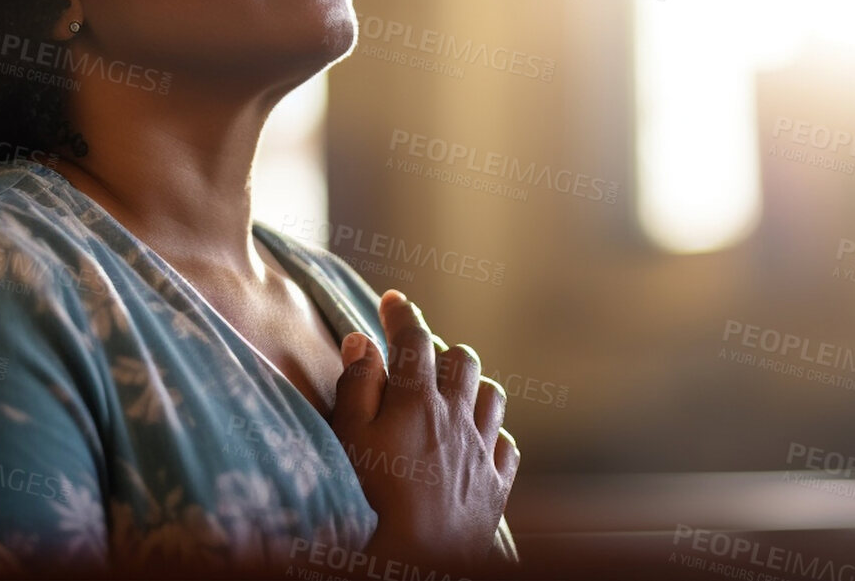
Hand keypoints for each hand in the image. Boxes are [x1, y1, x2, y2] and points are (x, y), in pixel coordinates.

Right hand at [329, 289, 517, 567]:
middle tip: (419, 356)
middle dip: (440, 349)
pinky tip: (480, 439)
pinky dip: (494, 433)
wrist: (418, 561)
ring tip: (454, 391)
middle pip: (461, 360)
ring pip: (492, 396)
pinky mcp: (495, 486)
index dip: (402, 314)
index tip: (392, 300)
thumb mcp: (348, 438)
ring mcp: (481, 451)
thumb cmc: (371, 500)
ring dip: (473, 385)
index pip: (413, 339)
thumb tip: (361, 341)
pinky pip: (506, 445)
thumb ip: (356, 385)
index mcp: (418, 400)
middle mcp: (458, 417)